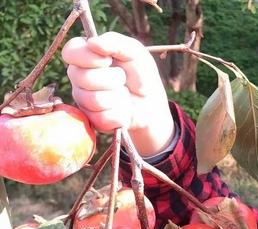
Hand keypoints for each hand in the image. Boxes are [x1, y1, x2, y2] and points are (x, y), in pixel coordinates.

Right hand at [62, 32, 174, 156]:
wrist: (152, 104)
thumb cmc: (142, 74)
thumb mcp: (135, 52)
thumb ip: (115, 42)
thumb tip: (93, 43)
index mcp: (84, 56)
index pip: (70, 53)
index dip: (88, 57)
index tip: (108, 60)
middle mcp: (78, 78)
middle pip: (83, 78)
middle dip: (112, 79)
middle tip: (123, 79)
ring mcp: (83, 101)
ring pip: (94, 100)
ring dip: (118, 97)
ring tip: (124, 95)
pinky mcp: (93, 121)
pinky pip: (102, 118)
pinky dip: (121, 114)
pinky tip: (124, 110)